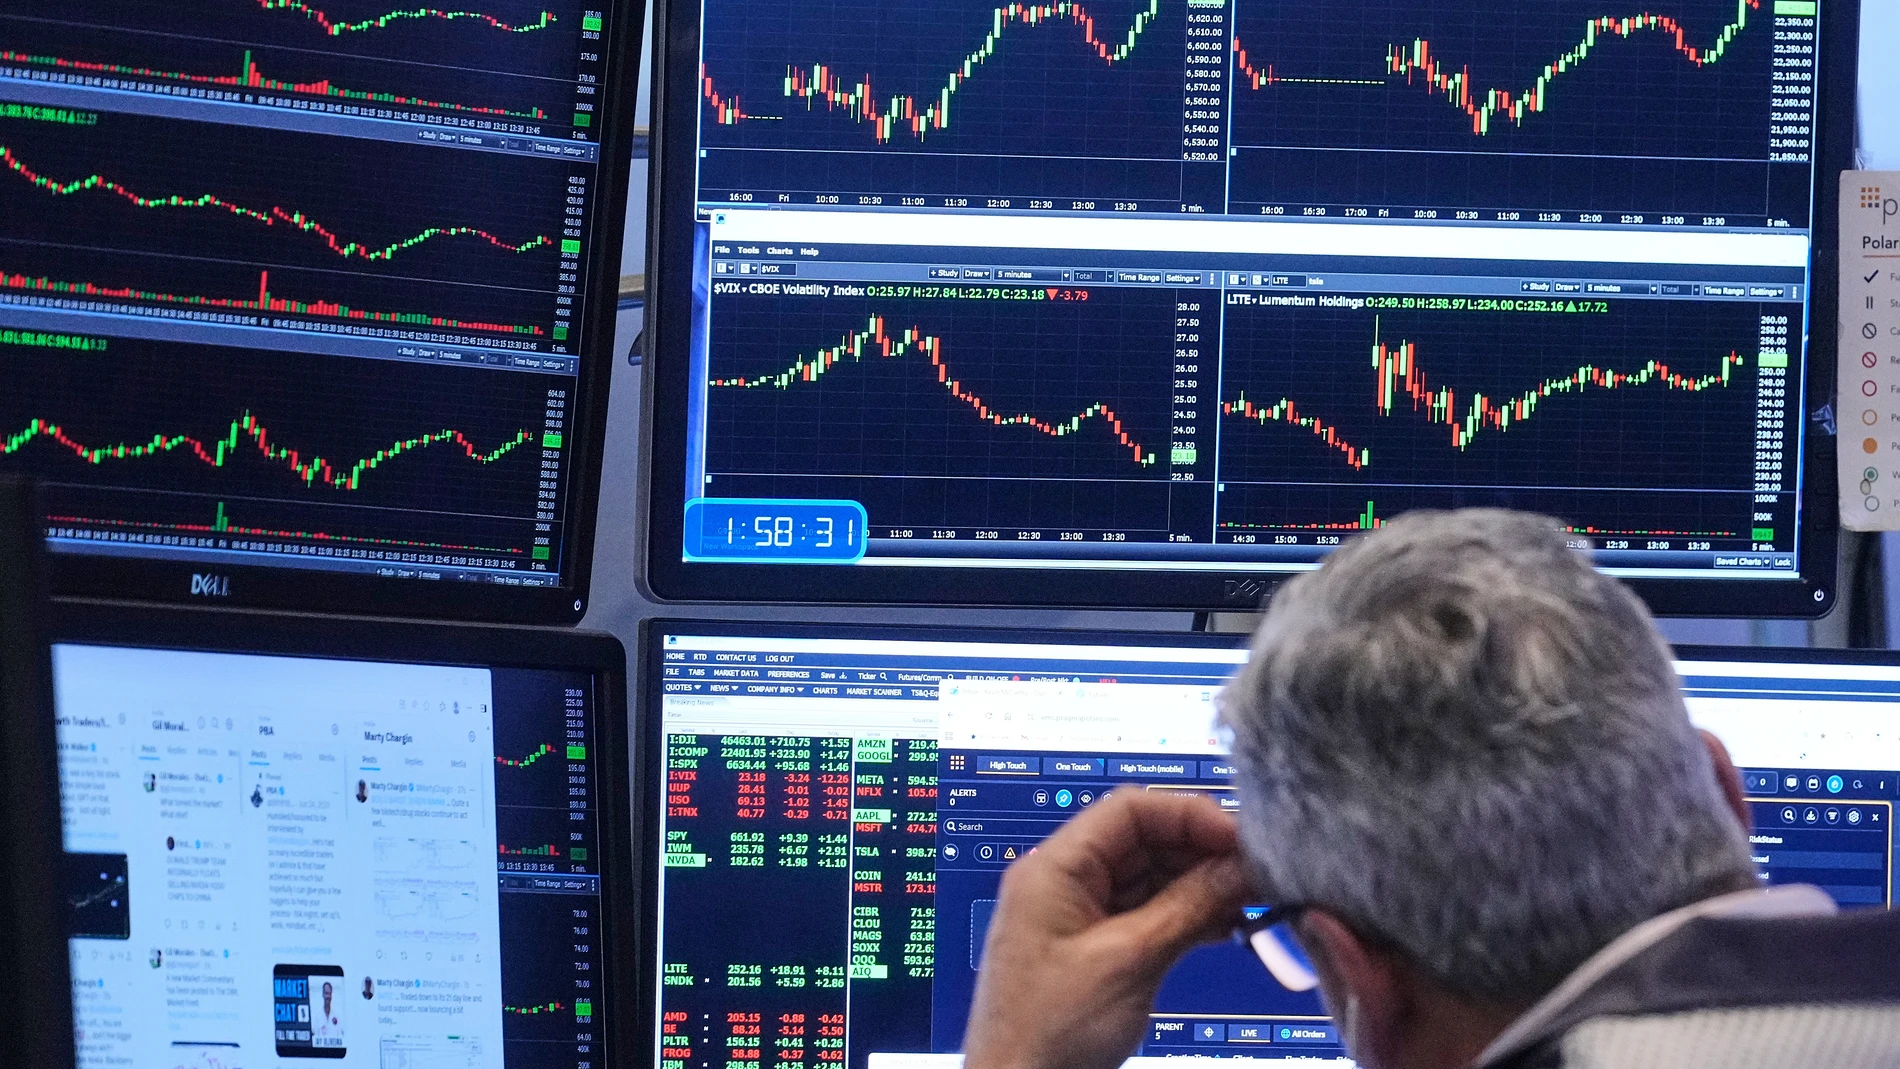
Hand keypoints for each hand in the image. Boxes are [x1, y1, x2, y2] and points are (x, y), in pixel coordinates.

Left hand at [962, 789, 1249, 1068]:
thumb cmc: (1047, 1033)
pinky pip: (1149, 914)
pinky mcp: (1097, 950)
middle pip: (1144, 841)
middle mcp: (1065, 883)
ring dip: (1202, 886)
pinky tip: (1228, 926)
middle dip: (1203, 852)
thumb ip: (1187, 907)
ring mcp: (1081, 917)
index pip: (1129, 810)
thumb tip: (1239, 867)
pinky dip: (1188, 917)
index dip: (1189, 815)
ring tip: (1252, 900)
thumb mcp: (1129, 961)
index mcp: (1055, 869)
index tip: (1239, 838)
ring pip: (1153, 879)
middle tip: (1258, 872)